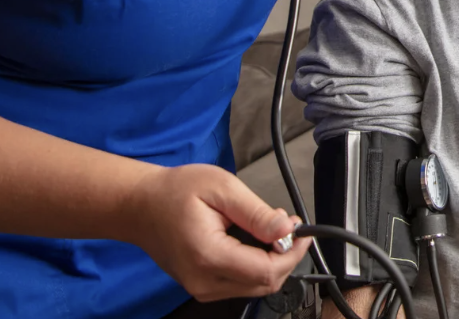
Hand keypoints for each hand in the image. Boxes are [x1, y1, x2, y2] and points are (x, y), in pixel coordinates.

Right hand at [122, 162, 310, 300]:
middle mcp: (205, 281)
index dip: (292, 252)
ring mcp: (201, 287)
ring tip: (269, 227)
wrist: (140, 204)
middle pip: (264, 284)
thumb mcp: (222, 188)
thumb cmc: (175, 191)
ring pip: (254, 286)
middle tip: (287, 224)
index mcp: (209, 256)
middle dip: (285, 256)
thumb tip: (286, 230)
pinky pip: (239, 283)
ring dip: (272, 260)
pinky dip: (255, 264)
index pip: (266, 271)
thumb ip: (256, 213)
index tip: (300, 229)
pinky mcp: (201, 285)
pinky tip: (253, 239)